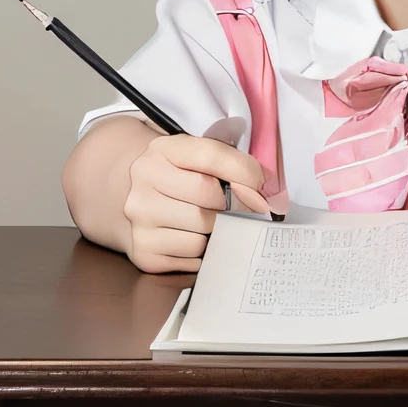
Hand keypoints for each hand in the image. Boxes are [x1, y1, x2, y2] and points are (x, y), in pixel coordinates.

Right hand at [123, 133, 269, 272]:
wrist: (140, 200)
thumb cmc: (183, 177)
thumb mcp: (201, 157)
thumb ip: (235, 165)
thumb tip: (268, 196)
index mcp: (163, 149)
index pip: (212, 156)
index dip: (245, 173)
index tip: (262, 188)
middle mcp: (144, 180)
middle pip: (207, 196)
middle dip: (235, 206)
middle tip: (243, 210)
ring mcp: (140, 217)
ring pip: (202, 231)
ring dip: (217, 230)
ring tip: (211, 222)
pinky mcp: (144, 252)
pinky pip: (192, 257)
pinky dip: (202, 251)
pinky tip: (194, 237)